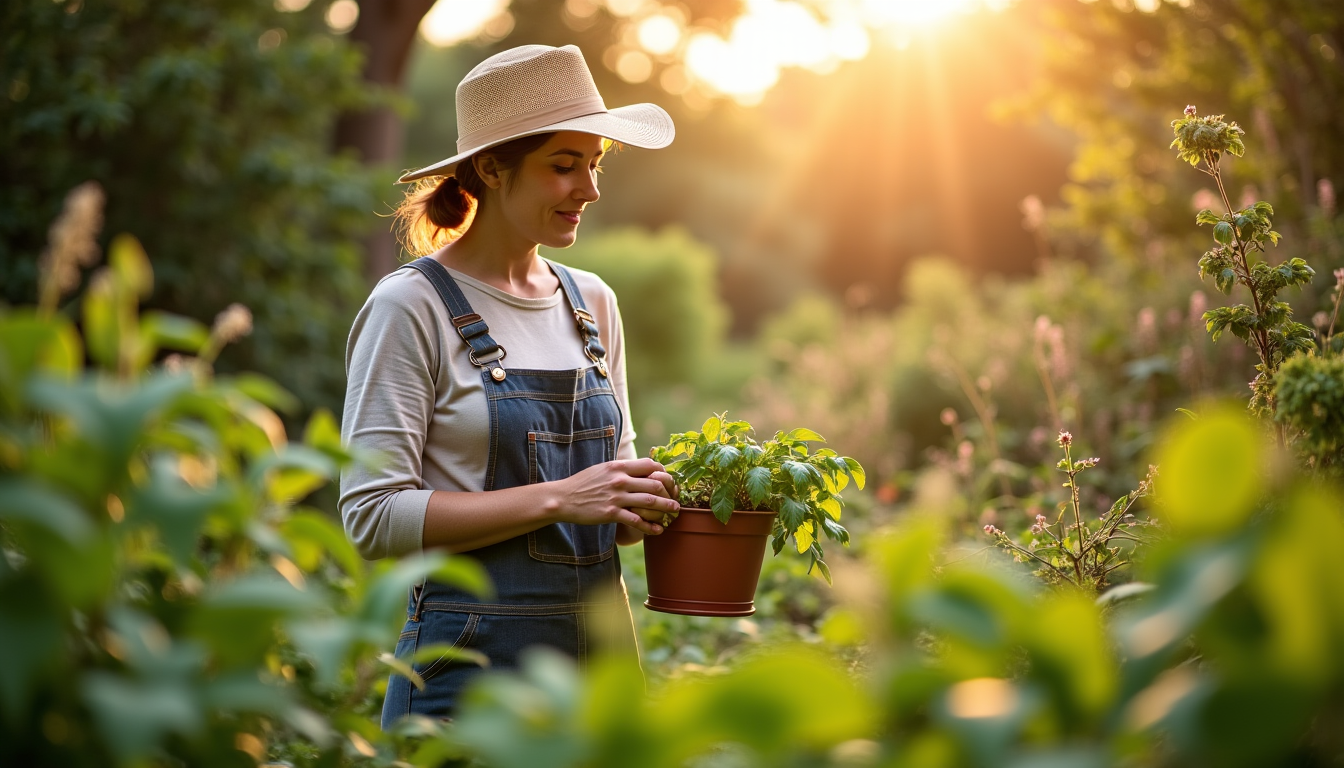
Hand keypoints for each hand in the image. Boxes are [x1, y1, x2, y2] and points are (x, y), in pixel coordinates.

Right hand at [551, 458, 679, 535]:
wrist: (563, 498)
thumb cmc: (584, 483)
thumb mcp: (603, 469)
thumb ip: (622, 469)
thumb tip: (640, 469)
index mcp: (619, 466)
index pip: (651, 465)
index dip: (664, 474)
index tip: (669, 482)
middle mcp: (620, 480)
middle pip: (655, 484)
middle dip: (670, 493)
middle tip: (676, 499)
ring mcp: (616, 497)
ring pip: (650, 502)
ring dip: (666, 508)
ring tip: (674, 512)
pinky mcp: (611, 513)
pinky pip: (636, 521)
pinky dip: (650, 526)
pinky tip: (657, 530)